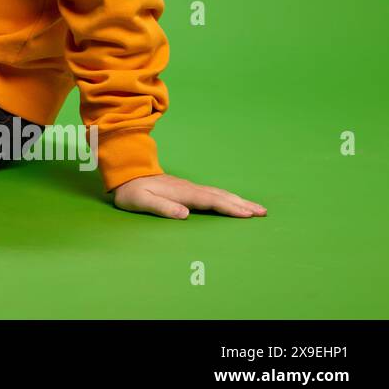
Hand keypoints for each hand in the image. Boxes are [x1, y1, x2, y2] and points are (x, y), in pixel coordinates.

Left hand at [111, 173, 266, 218]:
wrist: (126, 174)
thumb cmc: (132, 191)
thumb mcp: (141, 201)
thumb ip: (162, 207)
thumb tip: (185, 215)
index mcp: (182, 193)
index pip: (210, 201)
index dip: (229, 208)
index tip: (247, 214)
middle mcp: (189, 189)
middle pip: (220, 196)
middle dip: (242, 204)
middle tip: (263, 212)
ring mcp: (189, 188)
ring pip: (218, 194)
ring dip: (238, 200)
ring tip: (256, 208)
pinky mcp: (187, 189)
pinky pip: (213, 194)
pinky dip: (227, 198)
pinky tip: (233, 202)